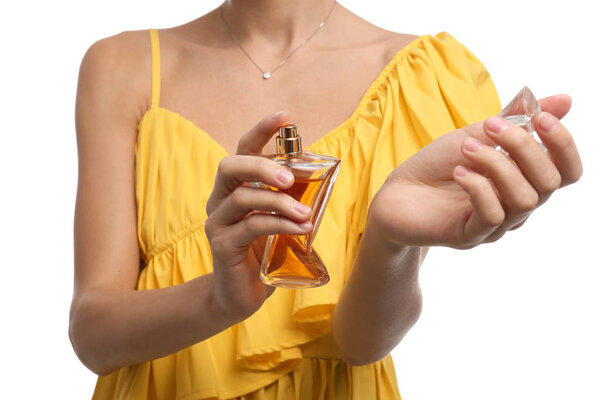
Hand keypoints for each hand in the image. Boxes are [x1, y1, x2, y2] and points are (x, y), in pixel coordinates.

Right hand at [204, 110, 312, 319]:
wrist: (241, 296)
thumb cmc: (263, 253)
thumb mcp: (280, 220)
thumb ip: (291, 197)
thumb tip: (319, 171)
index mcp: (234, 187)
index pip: (243, 149)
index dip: (261, 130)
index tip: (285, 116)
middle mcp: (220, 199)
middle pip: (232, 166)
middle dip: (263, 164)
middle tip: (290, 176)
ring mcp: (217, 222)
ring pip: (243, 196)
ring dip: (279, 202)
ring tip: (306, 213)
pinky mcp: (221, 245)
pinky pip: (251, 226)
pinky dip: (279, 224)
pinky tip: (300, 229)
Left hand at [368, 94, 582, 248]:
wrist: (396, 193)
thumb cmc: (437, 166)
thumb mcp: (477, 135)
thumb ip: (516, 121)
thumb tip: (566, 100)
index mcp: (524, 182)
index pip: (568, 172)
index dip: (563, 144)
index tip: (541, 116)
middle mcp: (516, 207)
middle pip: (550, 183)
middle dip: (523, 147)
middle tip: (490, 126)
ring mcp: (495, 226)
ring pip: (524, 199)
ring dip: (496, 164)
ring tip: (467, 148)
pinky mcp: (470, 237)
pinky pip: (492, 216)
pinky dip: (478, 187)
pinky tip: (459, 172)